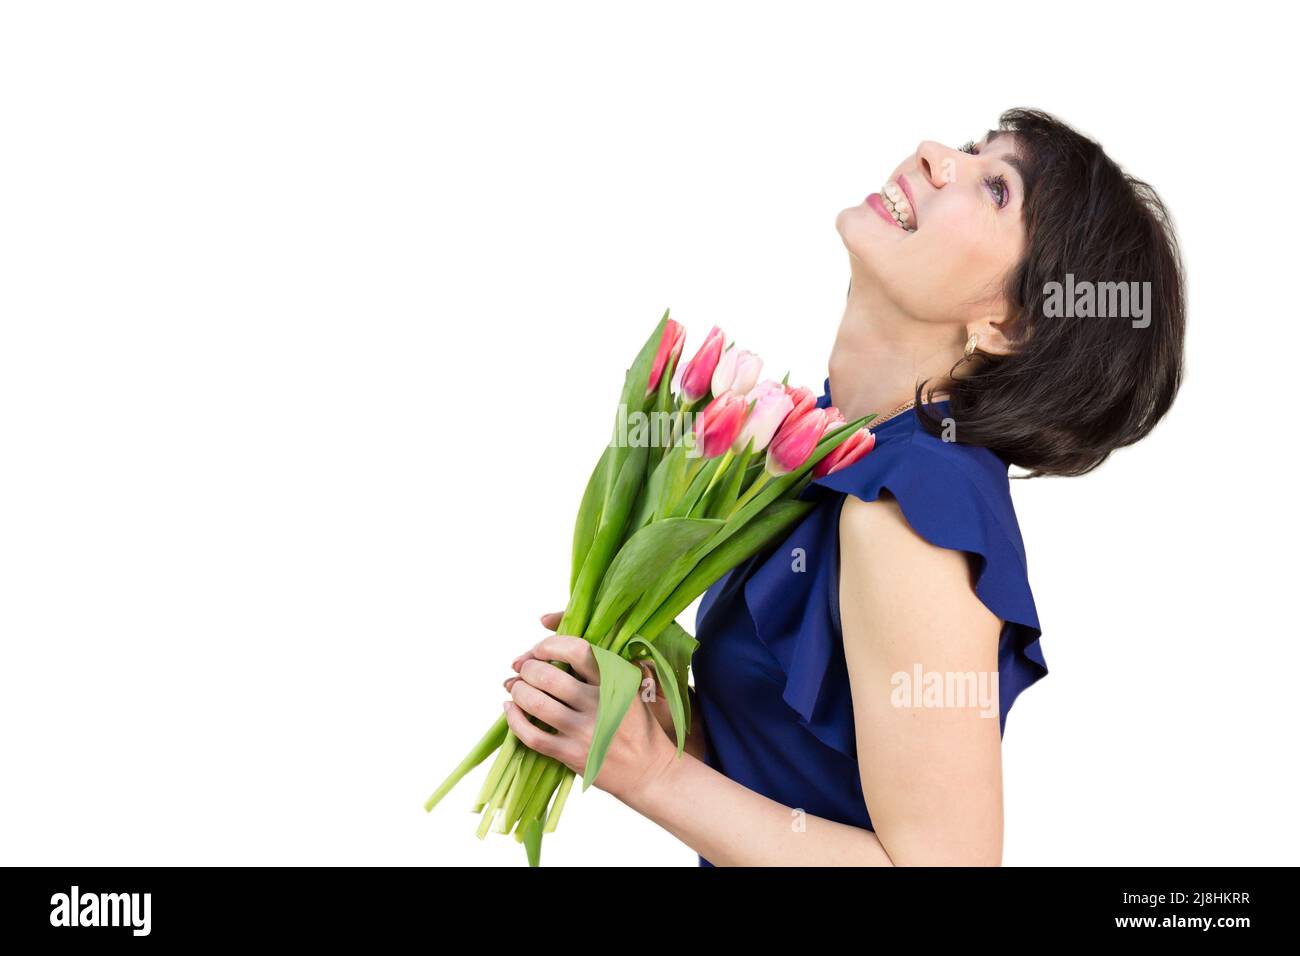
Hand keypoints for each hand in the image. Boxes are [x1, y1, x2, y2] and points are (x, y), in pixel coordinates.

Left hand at [500, 611, 677, 801]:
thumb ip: (607, 665)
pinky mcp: (572, 755)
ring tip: (515, 686)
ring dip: (518, 690)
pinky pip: (532, 736)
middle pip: (548, 677)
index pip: (577, 651)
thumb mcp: (634, 687)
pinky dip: (515, 720)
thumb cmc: (639, 725)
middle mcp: (600, 705)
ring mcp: (584, 732)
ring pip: (536, 704)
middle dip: (528, 668)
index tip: (539, 649)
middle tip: (523, 668)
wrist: (648, 771)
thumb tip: (564, 647)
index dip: (550, 645)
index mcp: (617, 682)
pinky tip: (510, 709)